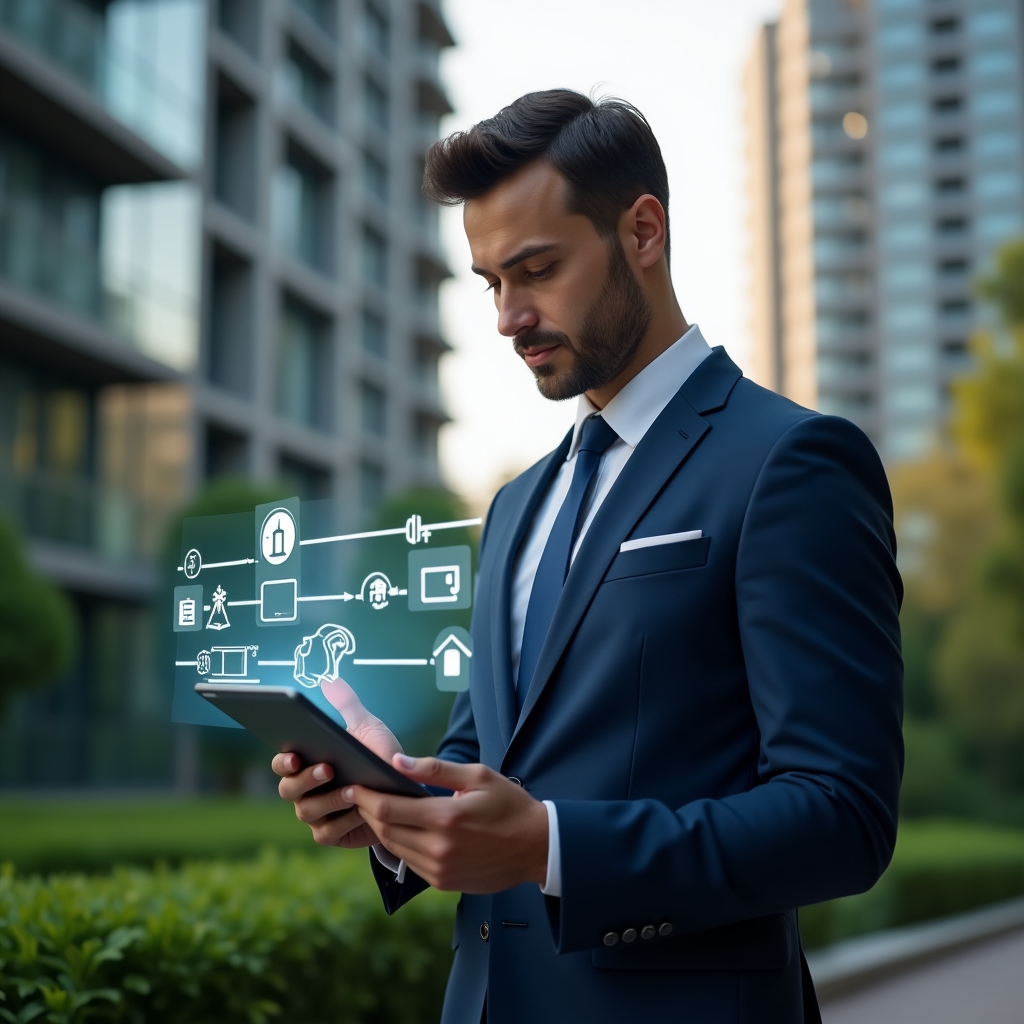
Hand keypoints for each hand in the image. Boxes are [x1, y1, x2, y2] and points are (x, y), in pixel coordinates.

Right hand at [272, 678, 403, 848]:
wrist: (403, 791)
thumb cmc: (377, 756)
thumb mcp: (367, 727)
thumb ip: (347, 705)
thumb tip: (330, 680)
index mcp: (306, 763)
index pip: (282, 762)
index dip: (284, 760)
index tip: (295, 754)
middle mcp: (304, 791)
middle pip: (288, 789)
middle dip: (306, 780)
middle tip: (328, 769)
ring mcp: (316, 814)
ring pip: (306, 811)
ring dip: (328, 801)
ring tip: (352, 791)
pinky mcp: (331, 834)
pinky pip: (326, 832)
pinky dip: (342, 822)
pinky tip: (359, 811)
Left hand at [343, 755, 548, 892]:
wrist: (536, 847)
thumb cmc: (509, 805)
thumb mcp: (477, 776)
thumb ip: (435, 769)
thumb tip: (398, 762)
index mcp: (445, 818)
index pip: (388, 809)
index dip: (364, 797)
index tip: (353, 785)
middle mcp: (438, 848)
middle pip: (384, 830)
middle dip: (366, 811)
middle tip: (357, 795)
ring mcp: (439, 869)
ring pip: (393, 848)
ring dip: (379, 829)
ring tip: (373, 809)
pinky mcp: (442, 882)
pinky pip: (409, 862)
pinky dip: (398, 844)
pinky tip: (398, 829)